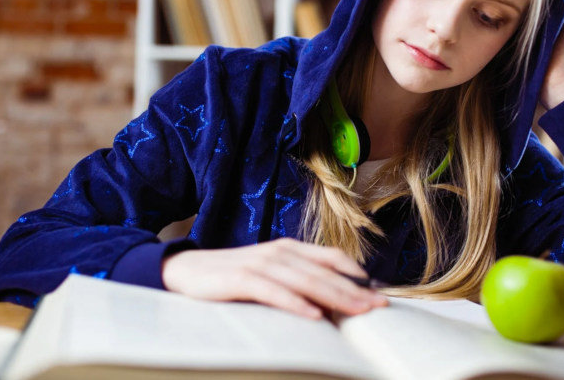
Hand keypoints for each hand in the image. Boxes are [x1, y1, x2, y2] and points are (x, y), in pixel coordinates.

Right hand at [161, 238, 388, 318]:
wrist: (184, 270)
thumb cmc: (230, 277)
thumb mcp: (269, 274)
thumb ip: (296, 280)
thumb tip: (330, 302)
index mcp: (288, 248)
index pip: (331, 258)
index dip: (357, 274)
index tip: (380, 292)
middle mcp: (278, 252)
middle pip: (324, 272)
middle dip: (355, 290)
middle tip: (379, 306)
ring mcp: (260, 263)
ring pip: (305, 281)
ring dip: (335, 297)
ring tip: (358, 311)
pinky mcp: (241, 279)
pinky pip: (274, 292)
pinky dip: (296, 303)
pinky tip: (314, 316)